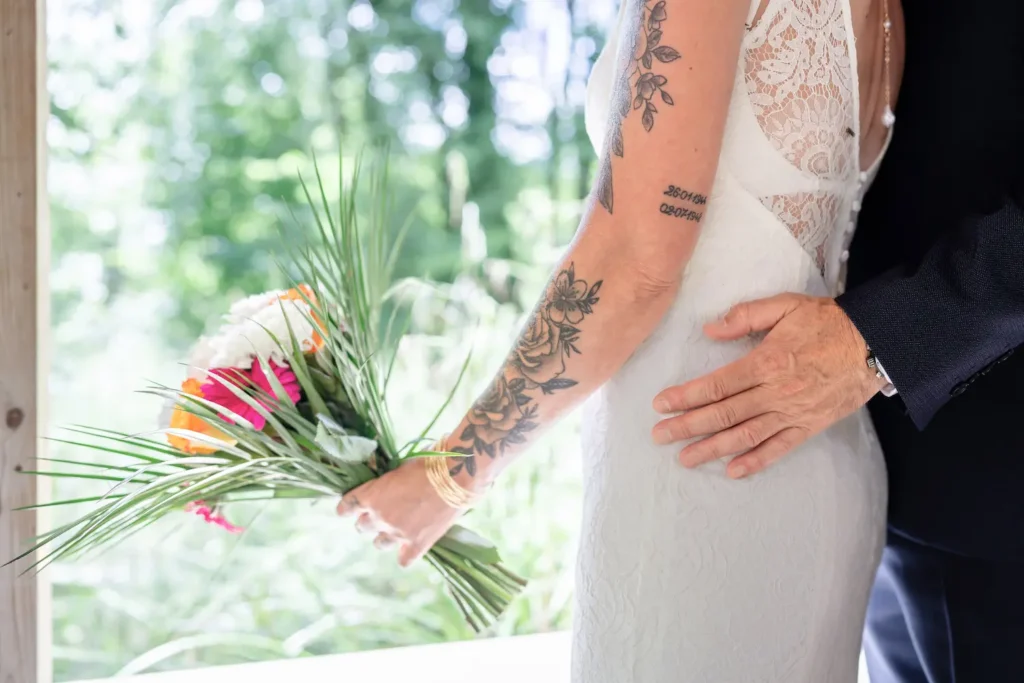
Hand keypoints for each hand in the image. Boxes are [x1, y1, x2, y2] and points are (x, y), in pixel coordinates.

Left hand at [337, 457, 463, 566]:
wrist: (456, 476)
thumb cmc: (429, 462)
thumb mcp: (400, 467)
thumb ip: (387, 483)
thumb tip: (384, 486)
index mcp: (372, 495)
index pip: (347, 506)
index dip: (346, 508)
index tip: (347, 510)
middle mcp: (380, 517)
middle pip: (361, 527)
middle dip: (369, 520)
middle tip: (380, 515)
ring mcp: (398, 534)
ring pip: (379, 543)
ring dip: (384, 536)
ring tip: (395, 530)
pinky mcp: (417, 545)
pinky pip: (403, 560)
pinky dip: (406, 554)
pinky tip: (411, 547)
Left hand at [651, 294, 886, 478]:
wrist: (877, 343)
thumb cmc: (827, 321)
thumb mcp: (784, 305)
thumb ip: (745, 316)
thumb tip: (709, 330)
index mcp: (766, 362)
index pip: (717, 385)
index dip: (686, 397)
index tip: (660, 404)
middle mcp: (776, 392)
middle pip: (724, 414)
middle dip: (688, 427)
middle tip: (660, 436)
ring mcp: (793, 412)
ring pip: (746, 435)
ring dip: (712, 448)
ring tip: (685, 457)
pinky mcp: (810, 425)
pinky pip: (779, 448)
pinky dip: (756, 461)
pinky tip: (733, 470)